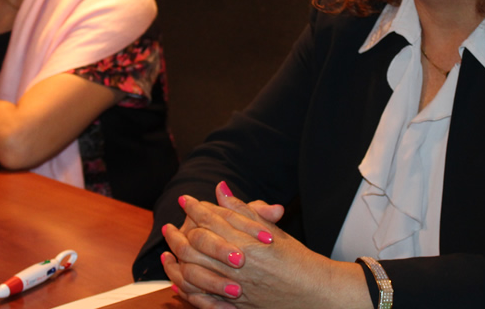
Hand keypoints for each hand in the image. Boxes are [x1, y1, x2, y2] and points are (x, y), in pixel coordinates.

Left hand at [162, 183, 365, 308]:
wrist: (315, 294)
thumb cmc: (297, 260)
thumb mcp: (272, 230)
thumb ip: (245, 210)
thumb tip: (221, 188)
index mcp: (248, 243)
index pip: (213, 220)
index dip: (197, 208)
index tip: (186, 199)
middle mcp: (239, 266)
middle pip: (198, 244)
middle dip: (180, 232)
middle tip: (170, 225)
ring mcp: (235, 289)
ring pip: (194, 272)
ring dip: (178, 260)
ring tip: (168, 250)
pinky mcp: (236, 308)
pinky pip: (202, 300)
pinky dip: (187, 289)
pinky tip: (178, 280)